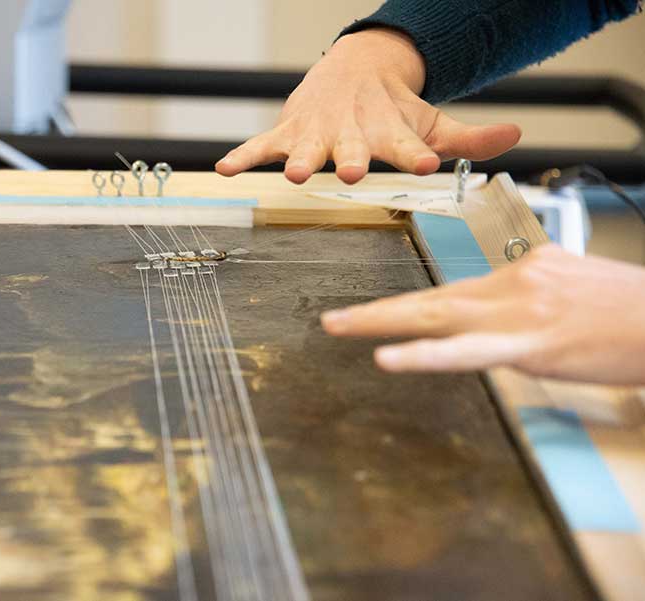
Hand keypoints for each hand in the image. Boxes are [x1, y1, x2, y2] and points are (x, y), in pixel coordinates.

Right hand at [215, 28, 521, 184]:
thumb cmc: (392, 107)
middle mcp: (352, 131)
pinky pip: (262, 146)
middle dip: (351, 158)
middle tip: (352, 172)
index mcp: (389, 132)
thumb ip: (467, 140)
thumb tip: (513, 136)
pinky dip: (245, 157)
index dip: (415, 155)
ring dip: (300, 157)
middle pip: (352, 147)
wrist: (354, 67)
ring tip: (295, 172)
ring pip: (306, 146)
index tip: (426, 164)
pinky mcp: (289, 130)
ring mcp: (317, 131)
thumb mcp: (430, 122)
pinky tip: (227, 169)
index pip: (405, 145)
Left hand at [321, 245, 644, 384]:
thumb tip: (507, 305)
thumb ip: (531, 292)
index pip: (453, 290)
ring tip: (339, 327)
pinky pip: (467, 352)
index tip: (379, 316)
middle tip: (333, 320)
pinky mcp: (531, 344)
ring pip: (436, 316)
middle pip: (431, 297)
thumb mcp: (573, 285)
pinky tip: (390, 357)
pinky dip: (424, 354)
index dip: (412, 307)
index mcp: (520, 271)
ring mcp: (517, 313)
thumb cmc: (628, 310)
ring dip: (381, 322)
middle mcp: (511, 283)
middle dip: (377, 311)